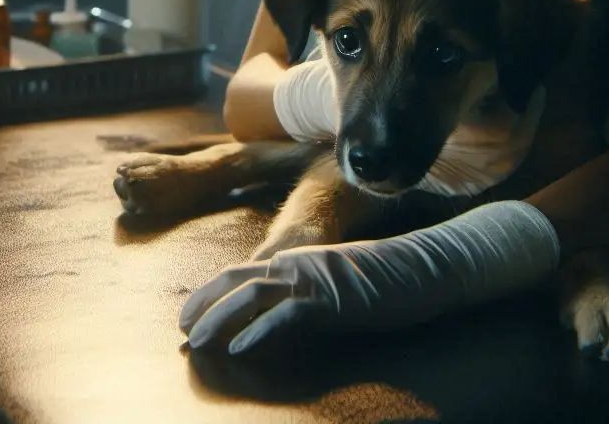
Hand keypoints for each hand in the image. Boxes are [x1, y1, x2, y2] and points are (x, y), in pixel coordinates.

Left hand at [179, 201, 558, 355]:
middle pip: (239, 280)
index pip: (244, 273)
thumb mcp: (337, 289)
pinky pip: (288, 315)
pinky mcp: (333, 297)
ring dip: (220, 319)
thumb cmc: (385, 282)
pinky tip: (242, 349)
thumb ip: (308, 296)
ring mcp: (315, 278)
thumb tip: (280, 314)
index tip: (190, 317)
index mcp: (299, 260)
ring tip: (198, 343)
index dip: (212, 294)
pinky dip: (261, 331)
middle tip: (182, 333)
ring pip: (253, 295)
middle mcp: (299, 263)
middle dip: (205, 305)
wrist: (427, 265)